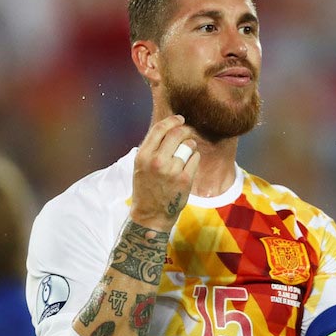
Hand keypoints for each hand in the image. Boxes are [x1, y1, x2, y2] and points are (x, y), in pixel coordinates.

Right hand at [130, 114, 199, 229]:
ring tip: (186, 155)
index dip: (172, 121)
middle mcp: (156, 161)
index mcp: (143, 156)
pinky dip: (194, 159)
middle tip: (188, 133)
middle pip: (177, 134)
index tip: (180, 119)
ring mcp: (171, 170)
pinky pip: (195, 159)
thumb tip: (169, 129)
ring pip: (188, 146)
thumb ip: (152, 148)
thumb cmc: (146, 190)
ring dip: (190, 147)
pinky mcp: (184, 179)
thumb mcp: (140, 166)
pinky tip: (189, 166)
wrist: (150, 216)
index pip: (160, 129)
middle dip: (185, 131)